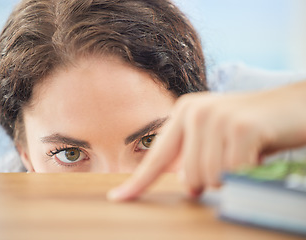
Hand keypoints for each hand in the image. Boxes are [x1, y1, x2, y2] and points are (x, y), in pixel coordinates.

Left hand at [107, 80, 305, 200]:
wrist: (294, 106)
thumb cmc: (252, 127)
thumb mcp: (215, 137)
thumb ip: (194, 156)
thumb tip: (185, 183)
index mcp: (183, 112)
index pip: (156, 157)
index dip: (138, 182)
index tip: (119, 199)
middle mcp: (195, 111)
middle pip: (188, 177)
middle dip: (211, 180)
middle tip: (232, 159)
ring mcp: (217, 117)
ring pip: (210, 178)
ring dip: (231, 175)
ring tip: (245, 153)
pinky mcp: (241, 127)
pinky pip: (234, 173)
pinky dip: (247, 173)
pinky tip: (257, 152)